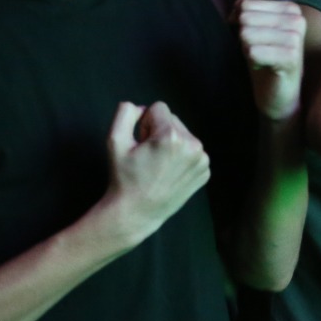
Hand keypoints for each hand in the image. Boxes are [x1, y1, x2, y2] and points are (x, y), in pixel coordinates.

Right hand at [105, 101, 210, 245]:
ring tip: (158, 164)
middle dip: (159, 132)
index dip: (144, 123)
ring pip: (183, 135)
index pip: (158, 108)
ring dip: (171, 143)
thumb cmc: (124, 177)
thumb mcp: (114, 141)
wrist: (137, 213)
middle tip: (148, 155)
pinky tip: (169, 173)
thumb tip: (142, 107)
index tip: (140, 143)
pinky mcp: (205, 171)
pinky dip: (181, 158)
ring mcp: (202, 160)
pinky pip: (192, 151)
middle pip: (173, 120)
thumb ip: (125, 113)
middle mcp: (193, 145)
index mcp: (172, 136)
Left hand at [236, 0, 305, 120]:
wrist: (278, 94)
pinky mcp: (291, 57)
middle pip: (245, 19)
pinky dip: (252, 62)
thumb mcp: (254, 30)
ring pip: (247, 35)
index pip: (246, 4)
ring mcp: (296, 37)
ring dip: (248, 51)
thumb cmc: (265, 60)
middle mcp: (297, 19)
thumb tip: (233, 13)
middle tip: (259, 51)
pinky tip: (264, 67)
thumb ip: (244, 13)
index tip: (253, 39)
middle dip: (244, 38)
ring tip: (262, 59)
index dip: (239, 23)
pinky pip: (252, 52)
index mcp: (290, 9)